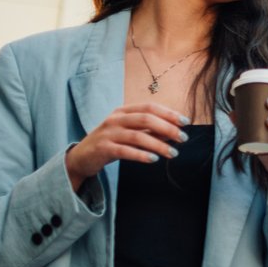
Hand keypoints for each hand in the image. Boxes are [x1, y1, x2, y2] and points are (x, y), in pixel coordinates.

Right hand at [65, 101, 187, 188]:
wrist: (81, 157)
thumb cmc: (110, 143)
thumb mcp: (129, 133)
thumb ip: (149, 131)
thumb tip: (174, 132)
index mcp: (123, 111)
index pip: (150, 107)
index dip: (169, 113)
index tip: (186, 122)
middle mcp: (115, 119)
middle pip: (146, 119)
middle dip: (168, 128)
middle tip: (183, 138)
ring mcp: (108, 133)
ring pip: (138, 136)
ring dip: (158, 144)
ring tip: (173, 153)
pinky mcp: (103, 148)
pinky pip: (125, 151)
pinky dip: (141, 155)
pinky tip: (154, 159)